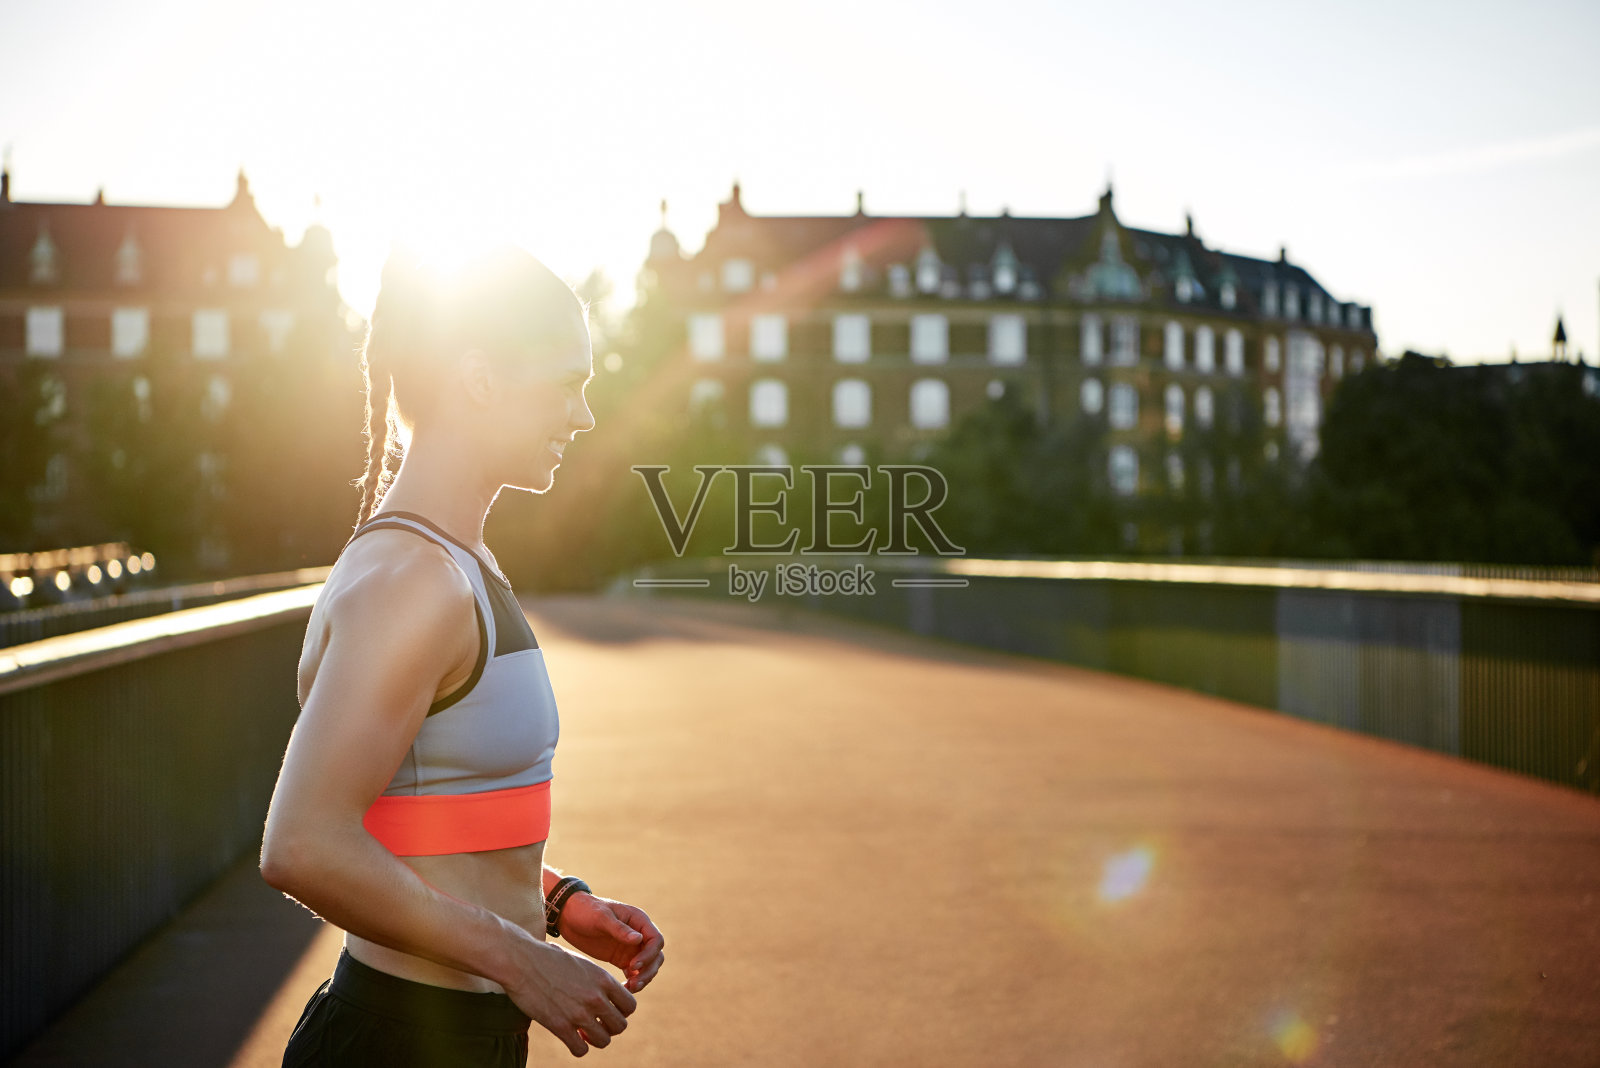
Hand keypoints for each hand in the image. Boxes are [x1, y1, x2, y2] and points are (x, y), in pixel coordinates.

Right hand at [504, 939, 636, 1056]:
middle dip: (609, 1027)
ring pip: (603, 1040)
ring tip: (583, 1033)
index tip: (608, 1011)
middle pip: (620, 1025)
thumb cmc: (548, 958)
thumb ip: (596, 980)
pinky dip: (578, 1048)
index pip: (630, 1005)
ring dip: (594, 1039)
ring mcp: (579, 1013)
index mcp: (603, 979)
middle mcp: (595, 997)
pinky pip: (581, 1050)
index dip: (621, 1012)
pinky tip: (570, 1038)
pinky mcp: (560, 1026)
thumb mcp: (581, 963)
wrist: (521, 961)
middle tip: (596, 1024)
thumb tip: (605, 994)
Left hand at [558, 893, 665, 993]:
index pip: (656, 940)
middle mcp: (639, 934)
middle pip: (655, 956)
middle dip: (648, 971)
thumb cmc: (586, 910)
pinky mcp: (621, 958)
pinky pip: (633, 973)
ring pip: (647, 967)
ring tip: (630, 989)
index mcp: (639, 920)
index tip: (634, 965)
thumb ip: (620, 929)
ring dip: (643, 979)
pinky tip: (623, 989)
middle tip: (634, 983)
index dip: (649, 955)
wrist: (568, 916)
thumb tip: (639, 939)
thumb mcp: (601, 917)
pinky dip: (632, 981)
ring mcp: (631, 948)